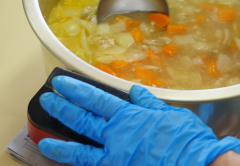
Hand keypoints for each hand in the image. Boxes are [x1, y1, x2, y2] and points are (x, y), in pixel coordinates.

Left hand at [38, 76, 239, 165]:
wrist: (197, 164)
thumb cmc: (187, 139)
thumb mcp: (170, 114)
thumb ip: (149, 103)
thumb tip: (135, 92)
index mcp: (130, 116)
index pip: (97, 99)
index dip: (77, 90)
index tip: (61, 82)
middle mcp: (117, 136)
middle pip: (82, 120)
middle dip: (62, 108)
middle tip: (47, 99)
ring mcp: (114, 157)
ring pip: (80, 149)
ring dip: (59, 143)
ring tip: (43, 140)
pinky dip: (78, 163)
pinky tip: (68, 162)